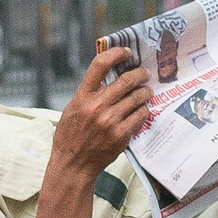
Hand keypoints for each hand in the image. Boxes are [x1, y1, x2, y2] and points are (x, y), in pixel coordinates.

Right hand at [52, 46, 151, 180]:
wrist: (73, 164)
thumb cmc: (71, 135)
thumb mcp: (73, 108)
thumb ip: (89, 93)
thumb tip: (110, 75)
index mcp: (82, 96)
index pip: (100, 65)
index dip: (115, 53)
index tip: (125, 52)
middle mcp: (96, 106)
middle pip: (126, 80)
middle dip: (140, 74)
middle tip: (144, 74)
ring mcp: (110, 121)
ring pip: (137, 97)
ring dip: (145, 92)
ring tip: (146, 92)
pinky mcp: (121, 135)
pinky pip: (141, 115)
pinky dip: (144, 110)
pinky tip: (142, 110)